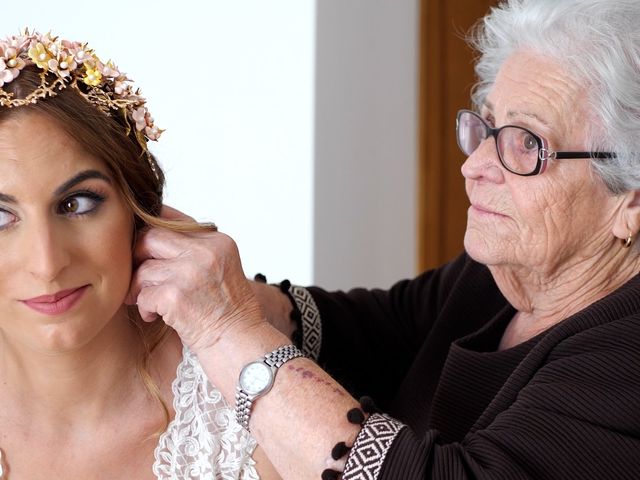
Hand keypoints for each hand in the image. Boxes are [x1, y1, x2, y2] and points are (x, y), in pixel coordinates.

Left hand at [127, 206, 265, 351]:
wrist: (241, 344)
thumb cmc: (229, 312)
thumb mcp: (222, 268)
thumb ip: (196, 249)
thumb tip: (153, 233)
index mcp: (218, 242)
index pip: (174, 220)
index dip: (152, 230)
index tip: (145, 246)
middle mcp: (205, 251)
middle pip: (151, 236)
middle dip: (137, 256)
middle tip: (140, 275)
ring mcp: (190, 272)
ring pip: (143, 269)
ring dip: (140, 289)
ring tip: (151, 303)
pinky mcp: (175, 296)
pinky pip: (143, 295)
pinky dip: (145, 308)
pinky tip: (156, 316)